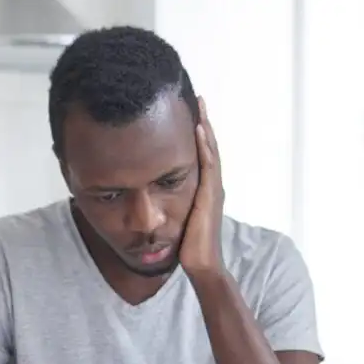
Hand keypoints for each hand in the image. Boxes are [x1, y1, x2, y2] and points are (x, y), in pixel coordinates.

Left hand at [178, 97, 226, 277]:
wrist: (200, 265)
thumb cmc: (186, 247)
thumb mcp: (175, 221)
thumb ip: (169, 207)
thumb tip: (150, 199)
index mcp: (204, 190)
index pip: (201, 154)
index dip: (197, 133)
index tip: (187, 112)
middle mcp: (212, 186)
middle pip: (208, 146)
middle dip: (203, 122)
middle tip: (196, 98)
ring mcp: (213, 189)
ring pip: (211, 150)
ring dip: (205, 127)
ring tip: (199, 105)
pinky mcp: (210, 195)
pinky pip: (208, 165)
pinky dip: (205, 146)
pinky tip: (198, 129)